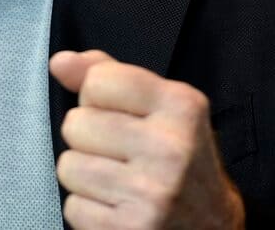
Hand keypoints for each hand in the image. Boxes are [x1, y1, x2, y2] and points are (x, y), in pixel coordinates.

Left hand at [49, 50, 244, 229]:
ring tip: (117, 180)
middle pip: (75, 123)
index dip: (98, 99)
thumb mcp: (158, 105)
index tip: (122, 116)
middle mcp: (170, 148)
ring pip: (68, 166)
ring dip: (84, 175)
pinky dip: (88, 209)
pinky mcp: (132, 229)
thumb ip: (108, 74)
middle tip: (121, 154)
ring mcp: (153, 194)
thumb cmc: (177, 156)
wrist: (215, 226)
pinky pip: (73, 207)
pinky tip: (117, 207)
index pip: (97, 81)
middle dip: (89, 139)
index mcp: (181, 106)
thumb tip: (59, 62)